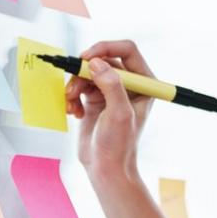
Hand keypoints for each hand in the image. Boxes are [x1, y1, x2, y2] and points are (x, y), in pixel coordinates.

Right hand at [66, 40, 155, 182]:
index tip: (86, 57)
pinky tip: (74, 112)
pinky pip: (79, 86)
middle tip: (73, 87)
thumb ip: (111, 85)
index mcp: (144, 84)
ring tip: (71, 103)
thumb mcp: (119, 114)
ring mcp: (111, 92)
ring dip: (75, 85)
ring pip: (87, 73)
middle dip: (84, 71)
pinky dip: (72, 96)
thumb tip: (96, 62)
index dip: (106, 48)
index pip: (127, 51)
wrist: (105, 169)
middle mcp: (129, 84)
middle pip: (103, 60)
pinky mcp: (95, 100)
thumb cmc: (119, 146)